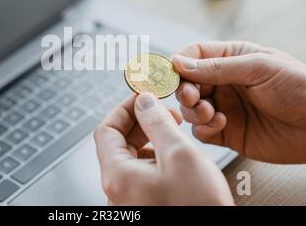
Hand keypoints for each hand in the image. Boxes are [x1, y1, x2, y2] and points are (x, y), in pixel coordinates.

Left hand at [93, 93, 233, 204]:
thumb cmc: (199, 208)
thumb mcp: (180, 155)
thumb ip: (158, 122)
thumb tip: (144, 102)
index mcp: (118, 176)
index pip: (106, 129)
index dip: (125, 109)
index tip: (143, 97)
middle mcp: (119, 189)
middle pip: (118, 142)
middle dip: (140, 121)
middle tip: (163, 110)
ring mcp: (130, 198)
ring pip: (131, 156)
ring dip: (149, 137)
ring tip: (172, 129)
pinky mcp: (145, 202)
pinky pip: (142, 172)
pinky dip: (155, 155)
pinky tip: (174, 152)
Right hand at [172, 41, 305, 163]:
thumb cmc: (299, 88)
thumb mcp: (258, 68)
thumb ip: (217, 67)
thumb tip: (179, 63)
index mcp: (231, 59)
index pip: (193, 55)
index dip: (179, 63)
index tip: (172, 73)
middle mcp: (224, 82)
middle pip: (186, 83)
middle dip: (184, 90)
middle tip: (191, 96)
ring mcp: (224, 107)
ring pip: (190, 108)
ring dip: (193, 110)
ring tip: (210, 113)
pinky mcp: (227, 132)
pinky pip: (202, 130)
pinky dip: (204, 128)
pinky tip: (221, 124)